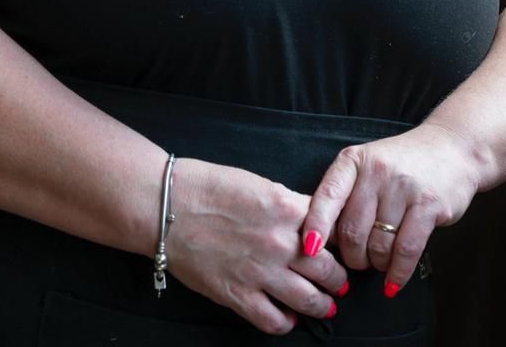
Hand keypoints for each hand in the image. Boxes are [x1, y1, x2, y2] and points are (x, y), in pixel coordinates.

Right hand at [166, 158, 347, 335]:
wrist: (166, 205)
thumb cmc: (205, 187)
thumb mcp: (256, 183)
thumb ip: (287, 204)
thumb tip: (308, 221)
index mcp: (286, 207)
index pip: (331, 229)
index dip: (338, 240)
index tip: (339, 246)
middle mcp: (280, 242)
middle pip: (329, 269)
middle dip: (337, 276)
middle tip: (338, 279)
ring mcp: (260, 272)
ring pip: (311, 299)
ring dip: (323, 303)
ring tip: (325, 303)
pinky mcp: (238, 296)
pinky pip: (275, 321)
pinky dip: (288, 322)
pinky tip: (288, 316)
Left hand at [301, 123, 481, 296]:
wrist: (451, 148)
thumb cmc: (401, 165)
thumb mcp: (367, 166)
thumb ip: (346, 194)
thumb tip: (321, 237)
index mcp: (353, 161)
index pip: (327, 196)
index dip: (315, 225)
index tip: (308, 250)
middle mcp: (376, 171)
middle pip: (351, 230)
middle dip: (352, 257)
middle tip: (358, 261)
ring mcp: (403, 187)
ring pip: (378, 244)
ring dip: (377, 264)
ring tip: (380, 262)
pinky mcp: (429, 205)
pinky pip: (406, 250)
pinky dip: (398, 273)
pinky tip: (394, 283)